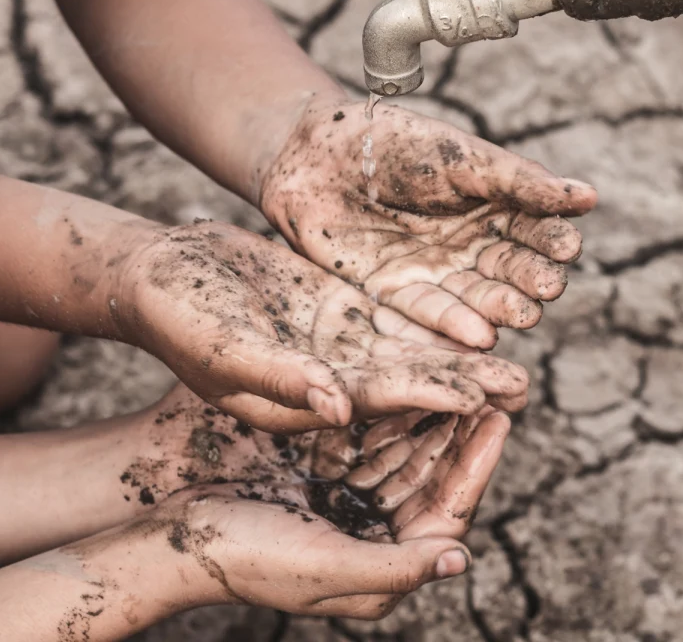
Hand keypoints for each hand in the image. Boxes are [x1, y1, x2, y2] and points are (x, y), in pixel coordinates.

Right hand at [115, 387, 509, 618]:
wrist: (168, 527)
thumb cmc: (245, 556)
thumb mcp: (325, 567)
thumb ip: (394, 568)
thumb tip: (462, 559)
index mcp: (379, 562)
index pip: (446, 510)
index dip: (475, 465)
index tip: (500, 418)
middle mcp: (368, 526)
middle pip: (430, 473)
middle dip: (461, 429)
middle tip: (494, 382)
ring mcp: (342, 491)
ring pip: (402, 444)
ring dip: (431, 409)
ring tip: (461, 367)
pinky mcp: (315, 460)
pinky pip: (366, 426)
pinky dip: (388, 399)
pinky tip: (408, 366)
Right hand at [116, 222, 527, 432]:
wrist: (158, 275)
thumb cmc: (178, 319)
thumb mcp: (224, 351)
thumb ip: (281, 378)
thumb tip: (340, 406)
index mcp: (302, 404)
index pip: (377, 404)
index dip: (429, 399)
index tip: (480, 399)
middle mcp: (326, 383)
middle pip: (406, 385)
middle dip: (462, 386)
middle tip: (523, 388)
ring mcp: (334, 346)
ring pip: (406, 352)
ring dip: (456, 355)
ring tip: (514, 355)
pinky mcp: (335, 311)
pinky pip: (391, 316)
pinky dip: (429, 317)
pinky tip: (472, 314)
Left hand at [260, 98, 597, 349]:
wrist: (312, 152)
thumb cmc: (391, 141)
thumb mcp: (459, 157)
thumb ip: (518, 181)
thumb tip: (588, 197)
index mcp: (493, 207)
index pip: (534, 229)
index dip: (551, 240)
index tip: (568, 247)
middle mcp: (469, 246)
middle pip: (508, 271)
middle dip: (529, 281)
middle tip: (546, 288)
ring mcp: (433, 273)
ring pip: (474, 300)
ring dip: (499, 310)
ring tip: (519, 315)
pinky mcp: (392, 295)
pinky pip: (425, 316)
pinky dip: (452, 328)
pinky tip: (477, 337)